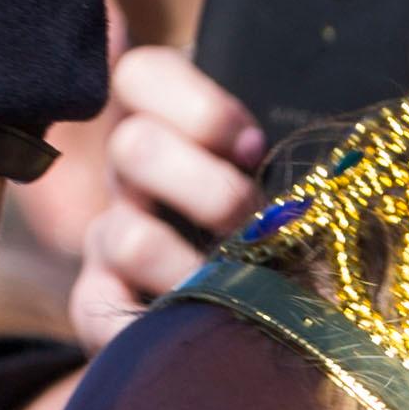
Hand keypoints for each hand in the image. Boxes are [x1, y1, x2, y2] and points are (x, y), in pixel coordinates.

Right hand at [74, 45, 263, 345]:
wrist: (254, 306)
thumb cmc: (277, 223)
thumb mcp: (279, 175)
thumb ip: (278, 160)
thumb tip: (313, 174)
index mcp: (166, 122)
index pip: (143, 77)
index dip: (199, 108)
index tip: (254, 147)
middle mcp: (127, 175)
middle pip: (133, 147)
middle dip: (207, 188)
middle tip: (253, 224)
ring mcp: (107, 238)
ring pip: (126, 234)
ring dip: (186, 263)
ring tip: (230, 290)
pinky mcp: (96, 300)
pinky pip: (94, 308)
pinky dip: (142, 324)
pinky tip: (186, 332)